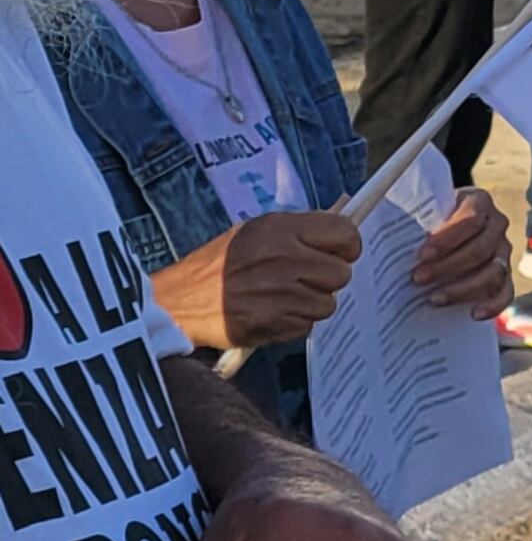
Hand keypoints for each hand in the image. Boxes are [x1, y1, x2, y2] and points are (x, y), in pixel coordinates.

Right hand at [150, 211, 363, 349]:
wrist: (177, 302)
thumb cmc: (217, 265)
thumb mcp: (254, 232)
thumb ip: (298, 230)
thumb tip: (344, 215)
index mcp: (280, 230)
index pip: (345, 234)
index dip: (345, 247)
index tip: (335, 253)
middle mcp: (285, 258)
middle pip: (341, 273)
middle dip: (324, 279)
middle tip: (300, 279)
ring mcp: (282, 293)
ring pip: (327, 303)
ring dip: (308, 304)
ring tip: (278, 297)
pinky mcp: (276, 322)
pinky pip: (307, 325)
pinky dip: (292, 323)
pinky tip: (269, 313)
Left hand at [409, 188, 515, 317]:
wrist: (445, 229)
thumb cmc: (429, 219)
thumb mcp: (423, 212)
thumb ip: (412, 221)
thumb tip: (376, 238)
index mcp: (479, 202)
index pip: (471, 218)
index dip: (447, 238)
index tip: (422, 254)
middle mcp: (496, 226)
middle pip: (481, 248)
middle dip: (448, 266)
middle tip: (418, 278)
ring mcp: (503, 252)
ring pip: (494, 272)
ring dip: (464, 288)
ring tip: (434, 298)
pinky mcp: (504, 276)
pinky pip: (506, 292)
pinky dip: (493, 305)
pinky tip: (473, 314)